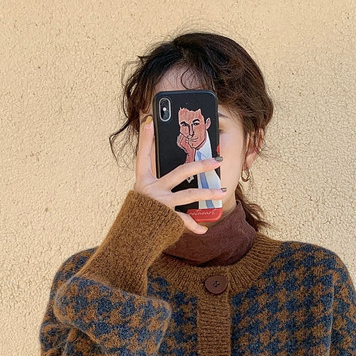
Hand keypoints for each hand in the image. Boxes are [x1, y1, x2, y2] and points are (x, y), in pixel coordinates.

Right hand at [134, 117, 225, 233]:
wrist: (133, 234)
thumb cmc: (141, 210)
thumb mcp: (142, 190)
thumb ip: (154, 175)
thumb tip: (164, 154)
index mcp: (144, 180)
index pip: (144, 155)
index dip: (145, 138)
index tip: (150, 121)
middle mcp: (152, 190)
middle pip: (181, 172)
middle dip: (200, 164)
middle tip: (217, 161)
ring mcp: (161, 204)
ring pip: (189, 194)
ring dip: (207, 193)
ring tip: (222, 192)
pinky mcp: (166, 219)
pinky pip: (184, 221)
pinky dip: (194, 226)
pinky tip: (204, 229)